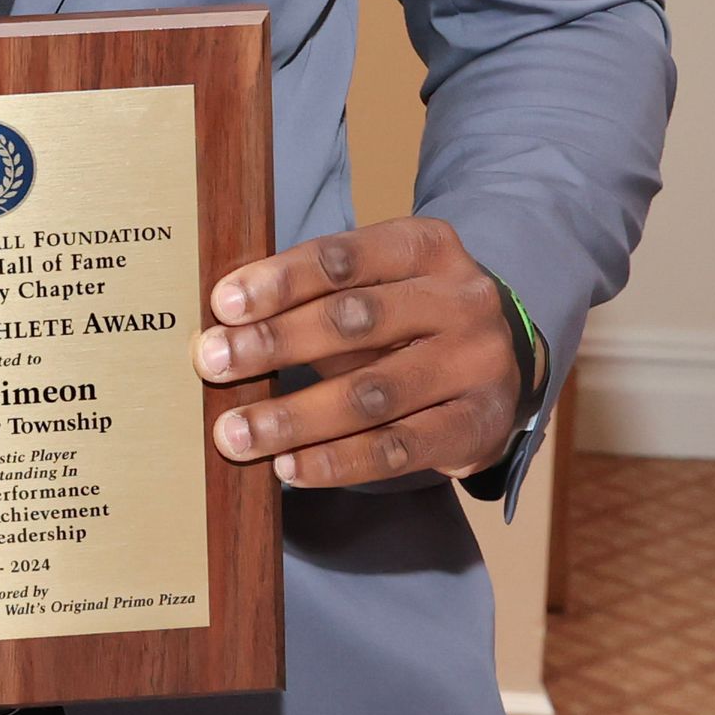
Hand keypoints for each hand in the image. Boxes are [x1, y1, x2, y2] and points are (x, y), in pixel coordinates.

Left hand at [191, 217, 535, 489]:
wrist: (502, 362)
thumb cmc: (410, 316)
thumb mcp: (378, 284)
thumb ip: (316, 296)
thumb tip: (226, 324)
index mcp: (427, 246)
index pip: (344, 257)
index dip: (280, 280)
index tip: (223, 304)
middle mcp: (460, 299)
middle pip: (356, 321)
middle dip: (276, 343)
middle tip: (212, 363)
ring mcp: (476, 364)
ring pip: (372, 393)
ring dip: (294, 417)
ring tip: (236, 434)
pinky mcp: (478, 425)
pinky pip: (398, 448)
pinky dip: (337, 461)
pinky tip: (290, 468)